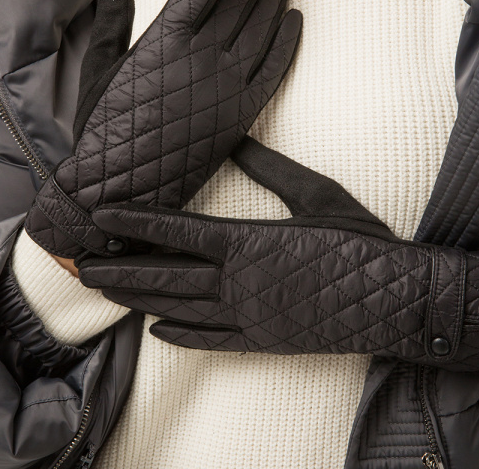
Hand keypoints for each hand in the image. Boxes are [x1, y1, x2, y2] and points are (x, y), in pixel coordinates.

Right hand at [25, 0, 301, 258]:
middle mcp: (200, 57)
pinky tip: (295, 21)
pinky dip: (288, 44)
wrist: (119, 188)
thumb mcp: (99, 67)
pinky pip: (274, 72)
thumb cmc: (102, 127)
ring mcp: (226, 87)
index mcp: (163, 39)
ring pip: (262, 29)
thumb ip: (113, 16)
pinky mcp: (241, 115)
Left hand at [78, 137, 478, 372]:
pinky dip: (181, 337)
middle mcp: (239, 281)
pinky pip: (212, 340)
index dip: (134, 223)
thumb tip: (238, 139)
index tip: (100, 218)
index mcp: (248, 241)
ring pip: (179, 309)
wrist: (397, 296)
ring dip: (139, 300)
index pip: (177, 230)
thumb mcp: (316, 193)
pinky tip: (156, 333)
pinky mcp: (264, 339)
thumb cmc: (360, 238)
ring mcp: (249, 315)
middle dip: (120, 268)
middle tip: (81, 266)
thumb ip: (270, 169)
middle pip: (166, 275)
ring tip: (106, 293)